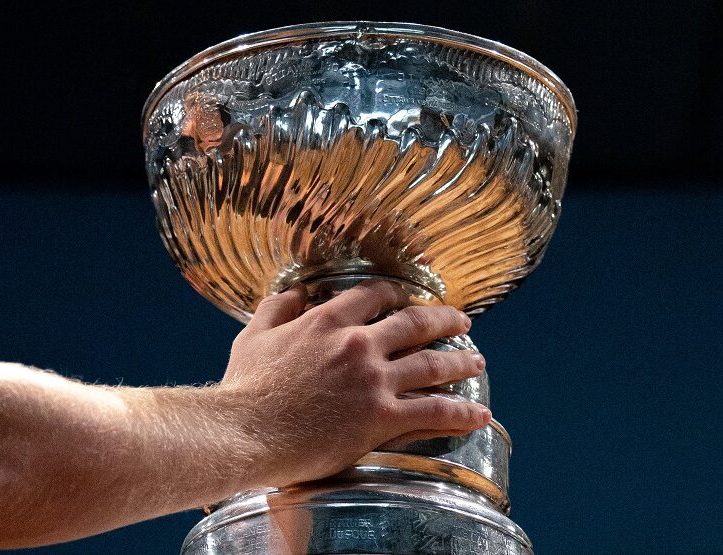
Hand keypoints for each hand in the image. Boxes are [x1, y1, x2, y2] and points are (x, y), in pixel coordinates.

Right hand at [218, 280, 490, 487]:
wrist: (244, 433)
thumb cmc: (244, 390)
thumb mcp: (253, 336)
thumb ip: (277, 308)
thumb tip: (296, 290)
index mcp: (327, 321)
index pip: (373, 296)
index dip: (396, 294)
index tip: (407, 298)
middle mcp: (358, 344)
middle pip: (414, 324)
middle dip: (443, 320)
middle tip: (461, 322)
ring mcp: (374, 380)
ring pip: (432, 364)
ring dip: (461, 362)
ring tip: (477, 363)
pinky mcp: (382, 417)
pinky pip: (433, 411)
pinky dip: (461, 412)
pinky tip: (478, 414)